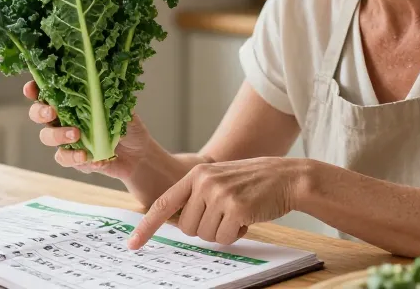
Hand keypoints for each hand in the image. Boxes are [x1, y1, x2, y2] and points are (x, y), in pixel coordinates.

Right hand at [23, 81, 153, 179]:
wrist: (138, 156)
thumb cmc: (127, 126)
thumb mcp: (122, 108)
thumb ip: (108, 97)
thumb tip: (99, 83)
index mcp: (72, 101)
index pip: (47, 91)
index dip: (34, 89)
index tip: (32, 89)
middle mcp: (64, 119)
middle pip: (38, 114)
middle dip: (40, 112)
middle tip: (52, 113)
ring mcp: (66, 140)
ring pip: (46, 137)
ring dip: (58, 135)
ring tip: (76, 135)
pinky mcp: (73, 159)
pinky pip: (64, 158)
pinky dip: (76, 158)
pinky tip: (93, 158)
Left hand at [126, 157, 302, 248]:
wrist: (286, 177)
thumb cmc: (252, 183)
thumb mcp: (219, 179)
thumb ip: (198, 195)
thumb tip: (179, 223)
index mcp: (195, 175)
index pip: (163, 204)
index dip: (147, 226)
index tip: (133, 244)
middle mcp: (204, 183)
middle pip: (187, 228)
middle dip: (204, 230)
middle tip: (223, 217)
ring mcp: (219, 194)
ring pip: (205, 235)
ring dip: (222, 232)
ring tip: (238, 213)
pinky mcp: (236, 208)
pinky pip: (225, 238)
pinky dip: (236, 235)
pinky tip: (247, 218)